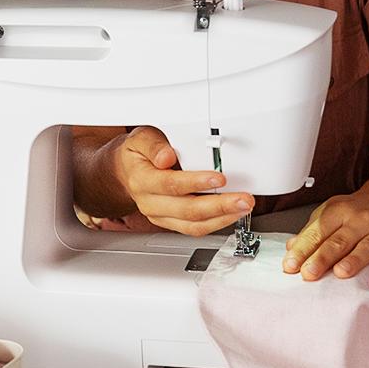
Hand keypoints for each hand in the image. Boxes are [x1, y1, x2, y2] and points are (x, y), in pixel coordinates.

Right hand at [113, 126, 254, 236]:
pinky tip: (232, 214)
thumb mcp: (140, 138)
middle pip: (186, 210)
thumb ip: (153, 145)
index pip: (171, 184)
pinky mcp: (171, 222)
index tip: (219, 177)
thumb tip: (166, 156)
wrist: (125, 171)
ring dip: (222, 218)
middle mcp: (150, 202)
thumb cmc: (137, 153)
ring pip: (193, 225)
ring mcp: (160, 215)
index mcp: (142, 179)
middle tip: (242, 199)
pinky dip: (216, 223)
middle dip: (218, 206)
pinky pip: (194, 229)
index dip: (196, 182)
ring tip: (243, 207)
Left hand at [282, 183, 368, 287]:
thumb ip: (312, 230)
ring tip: (340, 273)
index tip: (290, 265)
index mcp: (338, 211)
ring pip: (366, 248)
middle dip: (322, 258)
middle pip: (338, 241)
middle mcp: (358, 221)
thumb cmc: (358, 209)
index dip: (303, 249)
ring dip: (353, 261)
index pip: (317, 231)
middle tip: (308, 273)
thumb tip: (291, 248)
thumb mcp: (332, 212)